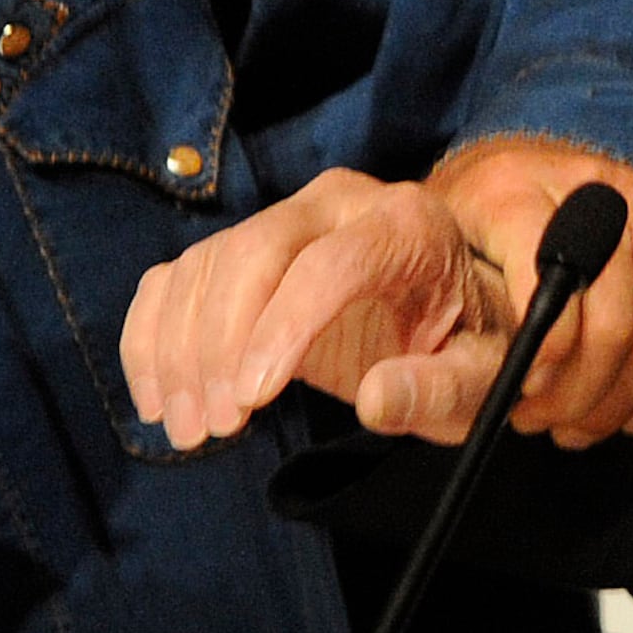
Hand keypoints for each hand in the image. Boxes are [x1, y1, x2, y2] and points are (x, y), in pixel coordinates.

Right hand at [120, 169, 510, 448]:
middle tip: (214, 427)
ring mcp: (284, 216)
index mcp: (406, 224)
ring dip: (180, 352)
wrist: (451, 313)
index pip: (330, 263)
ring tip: (191, 430)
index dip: (282, 328)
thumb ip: (439, 389)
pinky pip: (177, 276)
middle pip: (253, 250)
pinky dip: (153, 336)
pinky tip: (159, 399)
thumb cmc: (468, 347)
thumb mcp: (479, 379)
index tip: (251, 402)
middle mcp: (338, 203)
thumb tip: (376, 401)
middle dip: (220, 344)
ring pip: (205, 264)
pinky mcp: (243, 245)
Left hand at [427, 138, 632, 444]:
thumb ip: (437, 292)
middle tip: (542, 423)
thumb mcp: (439, 232)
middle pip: (613, 328)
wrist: (545, 142)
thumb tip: (418, 387)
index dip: (543, 361)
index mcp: (517, 190)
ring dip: (622, 403)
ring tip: (580, 425)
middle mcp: (598, 192)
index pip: (550, 290)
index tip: (518, 399)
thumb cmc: (481, 208)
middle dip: (578, 397)